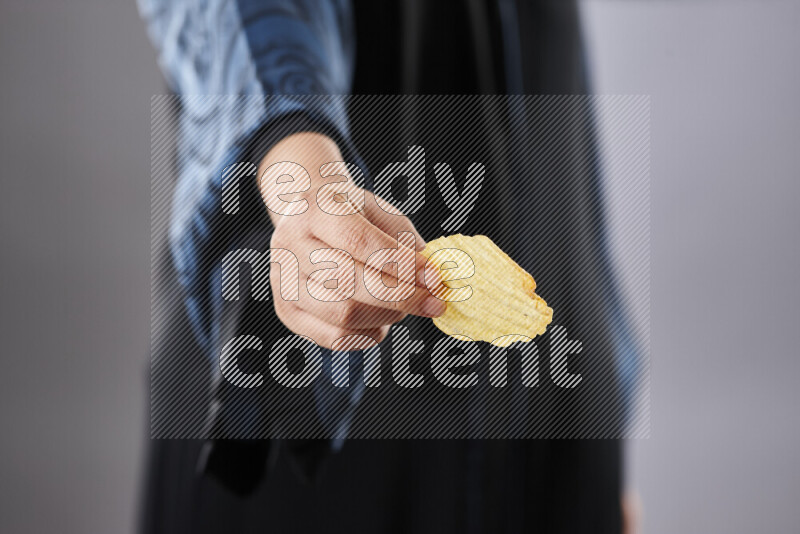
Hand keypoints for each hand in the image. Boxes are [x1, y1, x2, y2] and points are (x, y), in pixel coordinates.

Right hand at [258, 132, 444, 349]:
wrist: (307, 219)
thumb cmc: (351, 215)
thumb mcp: (379, 211)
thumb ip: (405, 241)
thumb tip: (432, 279)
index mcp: (314, 209)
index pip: (358, 242)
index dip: (401, 264)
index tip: (435, 278)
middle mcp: (290, 244)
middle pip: (349, 282)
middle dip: (402, 297)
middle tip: (434, 302)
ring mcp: (283, 280)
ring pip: (343, 313)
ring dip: (386, 316)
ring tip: (404, 306)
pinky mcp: (287, 310)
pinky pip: (333, 337)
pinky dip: (367, 335)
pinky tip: (382, 322)